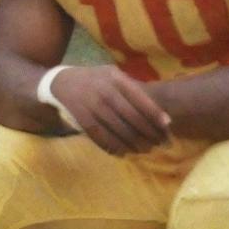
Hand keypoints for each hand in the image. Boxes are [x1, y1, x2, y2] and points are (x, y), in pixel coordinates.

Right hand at [51, 65, 171, 155]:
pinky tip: (122, 152)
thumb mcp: (113, 75)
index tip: (167, 127)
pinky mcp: (80, 116)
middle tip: (159, 144)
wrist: (61, 81)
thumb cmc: (95, 80)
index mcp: (115, 78)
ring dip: (133, 143)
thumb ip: (132, 89)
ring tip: (144, 150)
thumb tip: (159, 114)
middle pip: (131, 116)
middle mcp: (103, 90)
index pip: (139, 98)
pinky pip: (99, 135)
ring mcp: (90, 104)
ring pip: (117, 128)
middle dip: (148, 133)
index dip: (154, 114)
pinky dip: (112, 146)